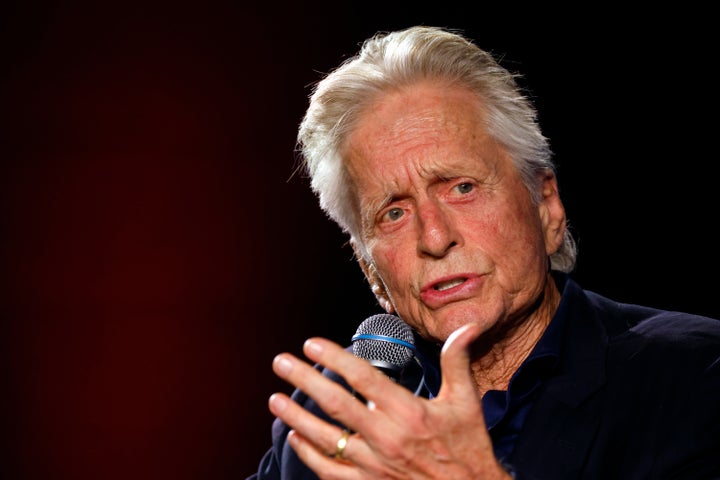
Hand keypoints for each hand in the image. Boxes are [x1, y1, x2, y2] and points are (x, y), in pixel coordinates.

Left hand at [268, 322, 512, 478]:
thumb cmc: (468, 449)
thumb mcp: (467, 403)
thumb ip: (457, 362)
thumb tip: (466, 327)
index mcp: (409, 412)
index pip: (363, 378)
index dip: (334, 359)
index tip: (311, 345)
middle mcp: (387, 437)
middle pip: (335, 403)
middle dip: (303, 380)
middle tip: (281, 362)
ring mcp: (374, 465)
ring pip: (325, 438)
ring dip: (296, 417)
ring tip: (275, 400)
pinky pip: (330, 470)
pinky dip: (309, 454)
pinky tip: (296, 438)